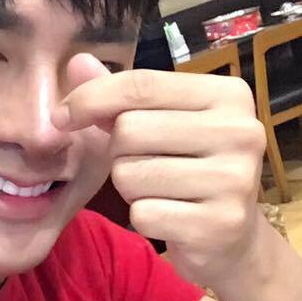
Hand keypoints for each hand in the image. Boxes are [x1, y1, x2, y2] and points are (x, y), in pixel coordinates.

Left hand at [54, 63, 266, 287]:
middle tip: (146, 166)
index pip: (140, 85)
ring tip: (161, 192)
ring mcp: (234, 180)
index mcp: (228, 96)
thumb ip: (119, 95)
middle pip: (129, 130)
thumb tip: (77, 62)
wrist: (230, 238)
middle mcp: (239, 132)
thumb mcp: (159, 124)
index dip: (91, 98)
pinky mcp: (219, 223)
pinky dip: (143, 218)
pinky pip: (143, 214)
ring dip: (129, 188)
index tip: (61, 117)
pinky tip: (170, 219)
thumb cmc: (187, 170)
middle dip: (119, 153)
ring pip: (129, 174)